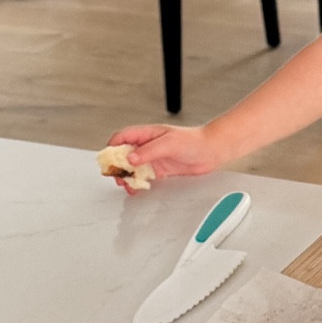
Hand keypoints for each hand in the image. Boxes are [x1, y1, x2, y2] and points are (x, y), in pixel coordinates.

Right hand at [102, 123, 221, 188]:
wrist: (212, 151)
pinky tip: (136, 188)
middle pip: (124, 155)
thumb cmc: (194, 141)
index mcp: (146, 134)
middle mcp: (148, 146)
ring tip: (126, 185)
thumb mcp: (169, 143)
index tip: (109, 160)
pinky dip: (138, 182)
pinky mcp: (161, 169)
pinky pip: (144, 176)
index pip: (122, 138)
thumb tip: (130, 158)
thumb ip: (149, 151)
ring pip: (133, 167)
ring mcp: (154, 158)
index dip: (112, 148)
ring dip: (127, 176)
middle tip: (117, 177)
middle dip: (117, 166)